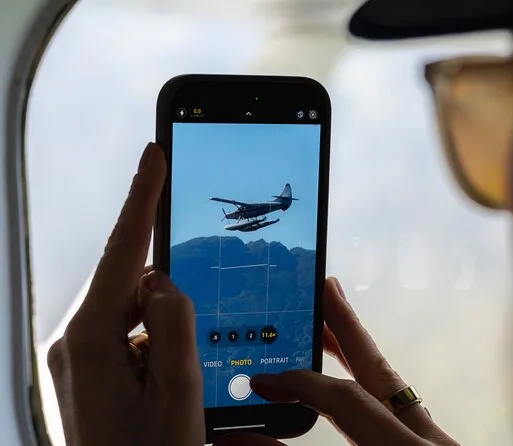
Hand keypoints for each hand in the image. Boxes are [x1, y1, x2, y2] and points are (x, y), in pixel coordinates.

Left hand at [47, 143, 204, 445]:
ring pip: (131, 311)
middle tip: (188, 331)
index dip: (142, 199)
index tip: (154, 155)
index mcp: (88, 341)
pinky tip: (169, 376)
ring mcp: (77, 358)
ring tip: (179, 376)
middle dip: (168, 289)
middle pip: (128, 285)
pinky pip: (127, 334)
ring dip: (163, 328)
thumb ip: (174, 324)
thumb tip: (162, 279)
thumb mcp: (177, 395)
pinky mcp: (87, 370)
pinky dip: (154, 342)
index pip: (124, 253)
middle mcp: (73, 342)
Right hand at [214, 278, 458, 445]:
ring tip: (332, 316)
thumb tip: (242, 443)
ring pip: (393, 381)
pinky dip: (372, 380)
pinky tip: (355, 377)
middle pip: (379, 369)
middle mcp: (424, 441)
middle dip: (347, 326)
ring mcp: (434, 442)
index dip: (298, 387)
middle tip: (322, 285)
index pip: (344, 403)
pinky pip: (401, 402)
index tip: (259, 384)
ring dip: (358, 348)